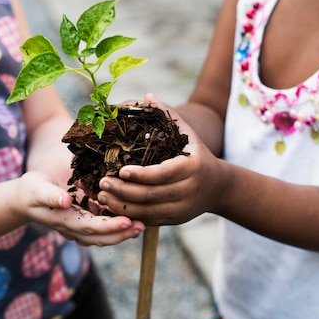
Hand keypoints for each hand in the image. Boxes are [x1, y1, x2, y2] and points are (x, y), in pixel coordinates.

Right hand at [13, 172, 144, 245]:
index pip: (89, 227)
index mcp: (64, 220)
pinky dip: (116, 226)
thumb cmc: (31, 190)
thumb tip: (65, 201)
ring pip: (102, 236)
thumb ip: (50, 195)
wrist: (25, 199)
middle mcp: (73, 228)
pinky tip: (130, 218)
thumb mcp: (37, 188)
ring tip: (141, 225)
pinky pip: (101, 228)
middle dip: (121, 234)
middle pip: (100, 236)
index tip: (127, 222)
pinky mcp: (83, 221)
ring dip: (121, 233)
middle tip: (141, 226)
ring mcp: (78, 227)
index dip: (109, 227)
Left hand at [96, 97, 228, 226]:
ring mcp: (182, 209)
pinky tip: (112, 207)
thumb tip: (147, 97)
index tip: (121, 170)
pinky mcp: (174, 220)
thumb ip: (167, 116)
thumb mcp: (187, 134)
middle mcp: (188, 191)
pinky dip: (129, 216)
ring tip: (101, 196)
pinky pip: (149, 221)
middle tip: (102, 182)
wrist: (217, 187)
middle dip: (124, 191)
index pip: (163, 174)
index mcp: (191, 168)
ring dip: (122, 206)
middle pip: (151, 195)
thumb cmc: (196, 154)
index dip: (141, 174)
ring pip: (147, 212)